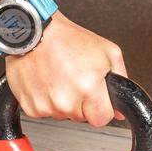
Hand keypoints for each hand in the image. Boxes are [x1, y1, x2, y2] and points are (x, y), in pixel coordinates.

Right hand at [3, 14, 123, 127]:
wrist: (34, 31)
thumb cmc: (67, 38)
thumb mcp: (108, 51)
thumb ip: (121, 80)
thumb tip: (121, 110)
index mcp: (88, 88)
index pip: (101, 119)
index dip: (101, 108)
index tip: (95, 97)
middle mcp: (66, 100)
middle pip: (81, 117)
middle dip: (81, 102)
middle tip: (74, 79)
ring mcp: (47, 105)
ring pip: (61, 115)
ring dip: (62, 101)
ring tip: (59, 76)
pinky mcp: (30, 106)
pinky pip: (43, 112)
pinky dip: (44, 100)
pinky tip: (46, 81)